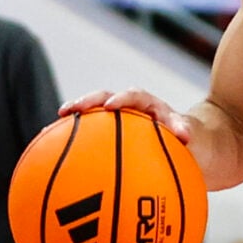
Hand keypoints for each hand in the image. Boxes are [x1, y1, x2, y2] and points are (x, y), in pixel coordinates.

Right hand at [61, 87, 194, 151]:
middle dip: (88, 102)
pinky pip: (90, 131)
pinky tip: (54, 146)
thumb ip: (184, 131)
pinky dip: (73, 136)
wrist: (186, 139)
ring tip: (52, 127)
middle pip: (105, 98)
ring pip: (93, 113)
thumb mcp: (189, 134)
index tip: (110, 106)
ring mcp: (118, 117)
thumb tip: (185, 136)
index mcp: (150, 105)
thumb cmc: (187, 138)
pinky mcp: (110, 129)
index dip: (122, 99)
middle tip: (71, 109)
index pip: (135, 96)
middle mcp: (130, 107)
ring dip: (75, 117)